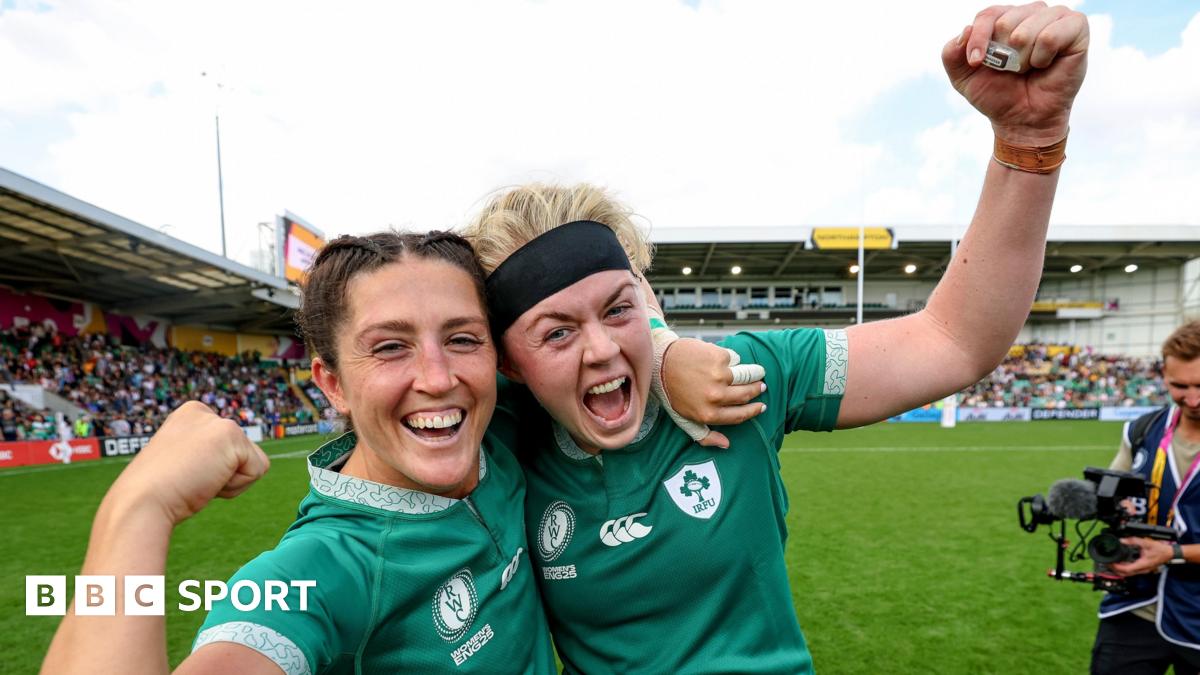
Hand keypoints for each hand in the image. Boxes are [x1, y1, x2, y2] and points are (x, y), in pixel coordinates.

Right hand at [106, 401, 269, 524]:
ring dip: (230, 482)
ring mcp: (218, 420)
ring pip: (252, 462)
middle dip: (222, 476)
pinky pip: (258, 470)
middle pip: (241, 454)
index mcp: (189, 416)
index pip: (227, 449)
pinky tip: (207, 481)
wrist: (141, 503)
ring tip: (197, 480)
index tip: (183, 474)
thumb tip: (232, 464)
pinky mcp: (231, 434)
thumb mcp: (182, 465)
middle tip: (189, 479)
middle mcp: (204, 413)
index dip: (211, 472)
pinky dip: (237, 486)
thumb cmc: (156, 494)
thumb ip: (205, 457)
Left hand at [661, 338, 766, 447]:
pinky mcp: (719, 357)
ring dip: (755, 373)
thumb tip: (726, 444)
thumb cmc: (672, 392)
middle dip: (757, 390)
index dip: (753, 411)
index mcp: (709, 414)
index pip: (740, 415)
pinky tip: (723, 360)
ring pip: (747, 375)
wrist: (659, 362)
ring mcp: (719, 376)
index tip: (761, 406)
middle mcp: (716, 396)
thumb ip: (704, 435)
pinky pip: (735, 359)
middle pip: (746, 394)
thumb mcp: (684, 419)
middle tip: (761, 386)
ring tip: (757, 372)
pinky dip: (732, 360)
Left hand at [942, 2, 1088, 144]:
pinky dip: (1043, 56)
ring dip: (1023, 59)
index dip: (979, 38)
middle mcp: (1030, 13)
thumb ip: (951, 54)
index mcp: (1004, 19)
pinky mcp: (1076, 28)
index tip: (976, 62)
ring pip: (1028, 29)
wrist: (1023, 121)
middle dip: (1004, 55)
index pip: (987, 15)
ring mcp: (1055, 17)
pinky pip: (1051, 35)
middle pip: (1006, 22)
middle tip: (1013, 70)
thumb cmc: (997, 95)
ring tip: (1030, 68)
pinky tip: (1046, 64)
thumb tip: (966, 30)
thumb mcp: (963, 78)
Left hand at [1108, 537, 1172, 576]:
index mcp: (1142, 564)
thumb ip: (1133, 540)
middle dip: (1115, 570)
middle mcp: (1142, 569)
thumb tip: (1122, 540)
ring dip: (1119, 570)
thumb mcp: (1146, 543)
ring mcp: (1143, 570)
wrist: (1170, 553)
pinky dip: (1125, 568)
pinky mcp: (1143, 569)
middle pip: (1126, 574)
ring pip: (1128, 574)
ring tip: (1112, 563)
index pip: (1126, 569)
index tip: (1110, 562)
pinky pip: (1132, 571)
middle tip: (1108, 563)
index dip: (1117, 567)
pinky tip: (1120, 563)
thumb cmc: (1161, 550)